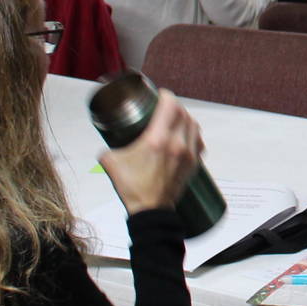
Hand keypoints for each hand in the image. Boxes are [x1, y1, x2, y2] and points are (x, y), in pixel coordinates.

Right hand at [100, 91, 203, 215]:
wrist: (150, 210)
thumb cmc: (133, 188)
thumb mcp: (111, 162)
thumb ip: (108, 147)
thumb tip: (107, 140)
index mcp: (157, 140)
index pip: (170, 107)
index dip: (166, 96)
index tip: (160, 95)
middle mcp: (177, 144)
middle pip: (183, 113)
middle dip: (174, 106)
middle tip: (164, 106)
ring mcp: (188, 154)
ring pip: (194, 125)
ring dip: (185, 118)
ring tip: (174, 118)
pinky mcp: (194, 163)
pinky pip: (199, 140)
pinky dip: (193, 132)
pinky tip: (184, 135)